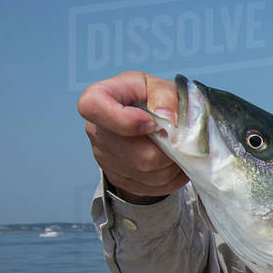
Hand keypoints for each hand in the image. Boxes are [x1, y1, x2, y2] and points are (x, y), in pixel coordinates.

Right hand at [77, 71, 187, 202]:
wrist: (148, 119)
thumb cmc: (151, 97)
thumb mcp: (160, 85)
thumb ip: (165, 96)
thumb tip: (168, 120)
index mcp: (99, 97)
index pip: (93, 107)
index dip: (124, 120)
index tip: (151, 124)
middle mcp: (96, 131)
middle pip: (135, 154)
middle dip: (165, 150)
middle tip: (178, 139)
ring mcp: (105, 159)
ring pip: (147, 174)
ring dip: (171, 164)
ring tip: (177, 149)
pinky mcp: (119, 179)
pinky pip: (151, 187)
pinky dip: (170, 177)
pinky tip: (172, 162)